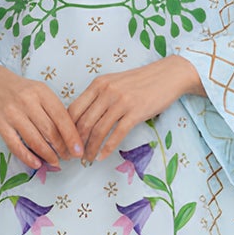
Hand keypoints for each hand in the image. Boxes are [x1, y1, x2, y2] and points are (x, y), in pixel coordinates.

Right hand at [0, 63, 83, 173]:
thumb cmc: (20, 90)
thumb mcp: (39, 92)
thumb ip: (53, 110)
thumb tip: (70, 136)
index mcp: (42, 92)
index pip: (62, 117)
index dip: (72, 137)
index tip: (79, 150)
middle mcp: (27, 101)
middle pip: (50, 131)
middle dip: (62, 148)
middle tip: (68, 157)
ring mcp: (12, 113)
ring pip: (35, 140)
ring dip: (47, 155)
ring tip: (55, 162)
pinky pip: (16, 145)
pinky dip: (28, 157)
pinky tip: (37, 164)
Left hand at [68, 54, 203, 163]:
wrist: (168, 75)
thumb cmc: (141, 82)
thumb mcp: (114, 83)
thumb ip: (98, 97)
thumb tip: (81, 119)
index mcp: (98, 84)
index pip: (73, 109)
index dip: (66, 129)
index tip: (65, 142)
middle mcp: (106, 91)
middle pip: (83, 122)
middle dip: (76, 143)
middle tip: (73, 156)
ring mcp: (121, 102)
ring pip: (98, 131)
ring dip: (91, 149)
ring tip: (88, 159)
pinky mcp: (135, 112)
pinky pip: (117, 134)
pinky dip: (107, 148)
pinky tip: (102, 156)